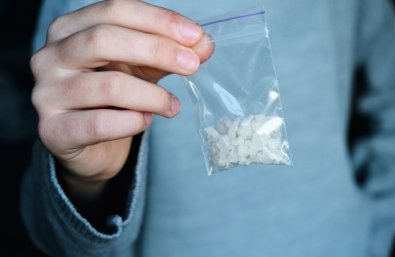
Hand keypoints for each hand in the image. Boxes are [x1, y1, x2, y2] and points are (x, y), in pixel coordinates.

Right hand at [30, 0, 213, 197]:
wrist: (88, 144)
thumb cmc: (113, 98)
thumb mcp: (141, 69)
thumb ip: (167, 54)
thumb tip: (204, 44)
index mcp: (70, 30)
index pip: (115, 10)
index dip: (159, 20)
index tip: (196, 37)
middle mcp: (51, 56)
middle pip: (105, 39)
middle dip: (157, 50)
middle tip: (192, 66)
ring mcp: (47, 93)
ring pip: (109, 85)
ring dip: (153, 96)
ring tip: (172, 106)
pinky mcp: (53, 130)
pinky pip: (100, 123)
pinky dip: (134, 122)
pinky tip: (146, 121)